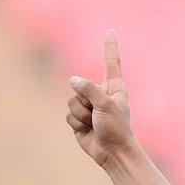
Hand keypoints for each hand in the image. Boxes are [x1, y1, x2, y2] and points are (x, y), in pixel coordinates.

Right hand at [65, 29, 134, 167]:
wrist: (112, 153)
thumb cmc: (116, 128)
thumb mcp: (105, 105)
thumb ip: (88, 89)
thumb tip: (72, 80)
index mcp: (114, 87)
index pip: (111, 62)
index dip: (110, 46)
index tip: (111, 31)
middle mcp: (101, 94)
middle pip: (79, 86)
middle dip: (85, 101)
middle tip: (99, 115)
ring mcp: (89, 106)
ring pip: (71, 101)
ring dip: (81, 114)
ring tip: (94, 123)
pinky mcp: (79, 118)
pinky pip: (68, 114)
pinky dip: (76, 123)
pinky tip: (87, 130)